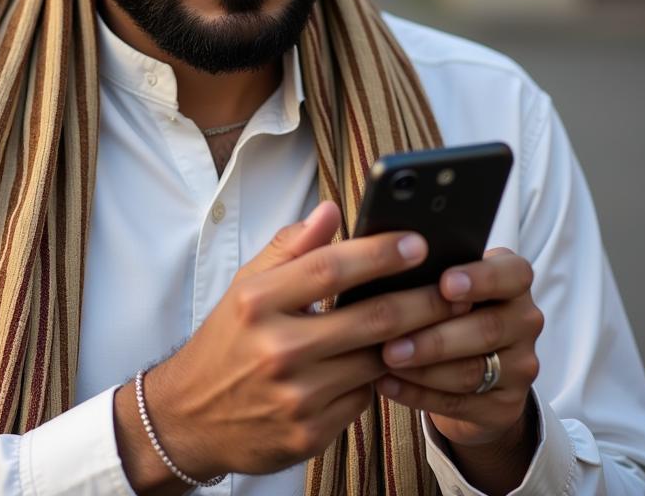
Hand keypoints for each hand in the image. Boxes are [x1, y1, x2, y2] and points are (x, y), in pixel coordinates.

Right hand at [113, 202, 462, 490]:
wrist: (189, 416)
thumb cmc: (226, 341)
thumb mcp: (246, 285)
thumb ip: (291, 247)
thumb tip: (331, 211)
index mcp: (258, 300)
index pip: (331, 268)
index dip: (379, 253)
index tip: (417, 243)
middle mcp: (276, 347)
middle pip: (370, 318)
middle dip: (421, 299)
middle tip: (454, 286)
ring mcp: (295, 396)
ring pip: (376, 361)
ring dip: (413, 341)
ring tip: (441, 320)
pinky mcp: (309, 434)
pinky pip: (364, 399)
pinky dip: (381, 377)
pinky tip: (396, 360)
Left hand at [375, 248, 543, 491]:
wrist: (468, 361)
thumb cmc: (447, 304)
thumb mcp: (447, 280)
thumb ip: (432, 271)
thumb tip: (387, 260)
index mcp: (515, 280)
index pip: (512, 275)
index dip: (481, 279)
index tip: (444, 284)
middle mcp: (525, 321)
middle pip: (487, 329)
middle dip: (436, 337)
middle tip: (392, 341)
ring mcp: (521, 367)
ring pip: (471, 371)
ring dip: (423, 368)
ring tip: (385, 360)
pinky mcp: (505, 406)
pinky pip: (459, 402)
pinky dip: (418, 393)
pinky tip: (387, 383)